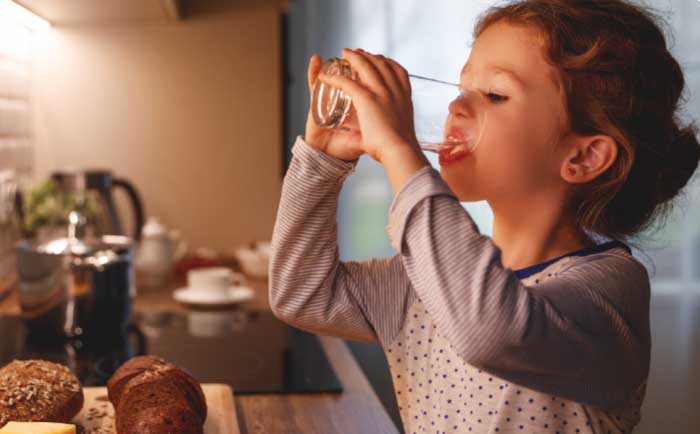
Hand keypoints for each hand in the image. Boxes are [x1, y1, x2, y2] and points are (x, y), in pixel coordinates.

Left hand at [316, 48, 420, 162]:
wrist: (400, 151)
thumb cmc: (401, 146)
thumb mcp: (401, 130)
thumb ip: (395, 127)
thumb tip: (393, 135)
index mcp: (404, 95)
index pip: (397, 70)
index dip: (386, 63)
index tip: (379, 60)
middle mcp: (394, 89)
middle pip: (381, 63)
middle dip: (368, 55)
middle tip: (357, 53)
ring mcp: (381, 91)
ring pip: (365, 65)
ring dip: (353, 57)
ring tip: (344, 54)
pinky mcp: (366, 98)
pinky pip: (346, 82)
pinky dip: (333, 78)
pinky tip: (325, 77)